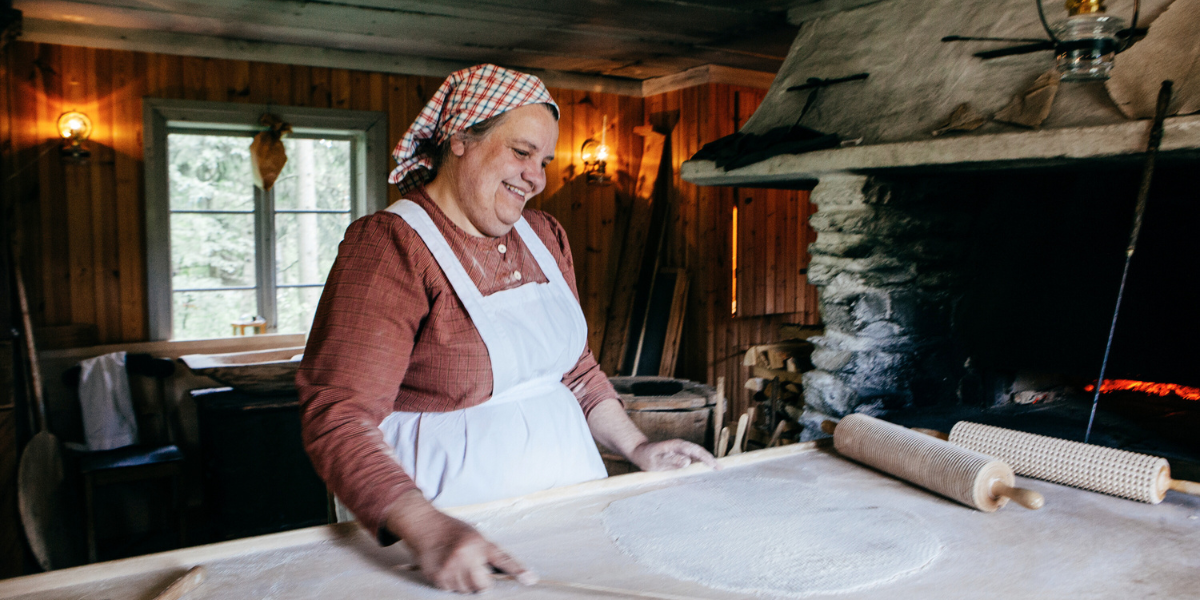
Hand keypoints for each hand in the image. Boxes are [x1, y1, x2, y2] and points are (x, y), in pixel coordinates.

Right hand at [384, 490, 536, 592]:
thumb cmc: (453, 531)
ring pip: (467, 591)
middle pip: (483, 586)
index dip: (518, 571)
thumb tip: (510, 573)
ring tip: (458, 567)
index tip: (530, 580)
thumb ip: (492, 555)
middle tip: (474, 569)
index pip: (502, 560)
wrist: (425, 526)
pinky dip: (452, 584)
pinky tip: (448, 570)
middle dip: (482, 582)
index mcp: (479, 544)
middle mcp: (465, 556)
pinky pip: (451, 591)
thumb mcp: (477, 536)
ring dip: (465, 584)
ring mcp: (450, 567)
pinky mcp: (437, 576)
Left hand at [627, 439, 719, 471]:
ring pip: (697, 454)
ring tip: (718, 469)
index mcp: (676, 445)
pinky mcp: (680, 454)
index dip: (705, 457)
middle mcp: (681, 446)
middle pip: (699, 451)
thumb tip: (688, 461)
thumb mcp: (656, 461)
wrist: (640, 452)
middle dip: (710, 459)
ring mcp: (681, 450)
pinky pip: (693, 457)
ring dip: (708, 460)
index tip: (713, 465)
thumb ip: (671, 461)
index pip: (694, 450)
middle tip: (720, 468)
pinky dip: (701, 462)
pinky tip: (706, 468)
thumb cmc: (646, 457)